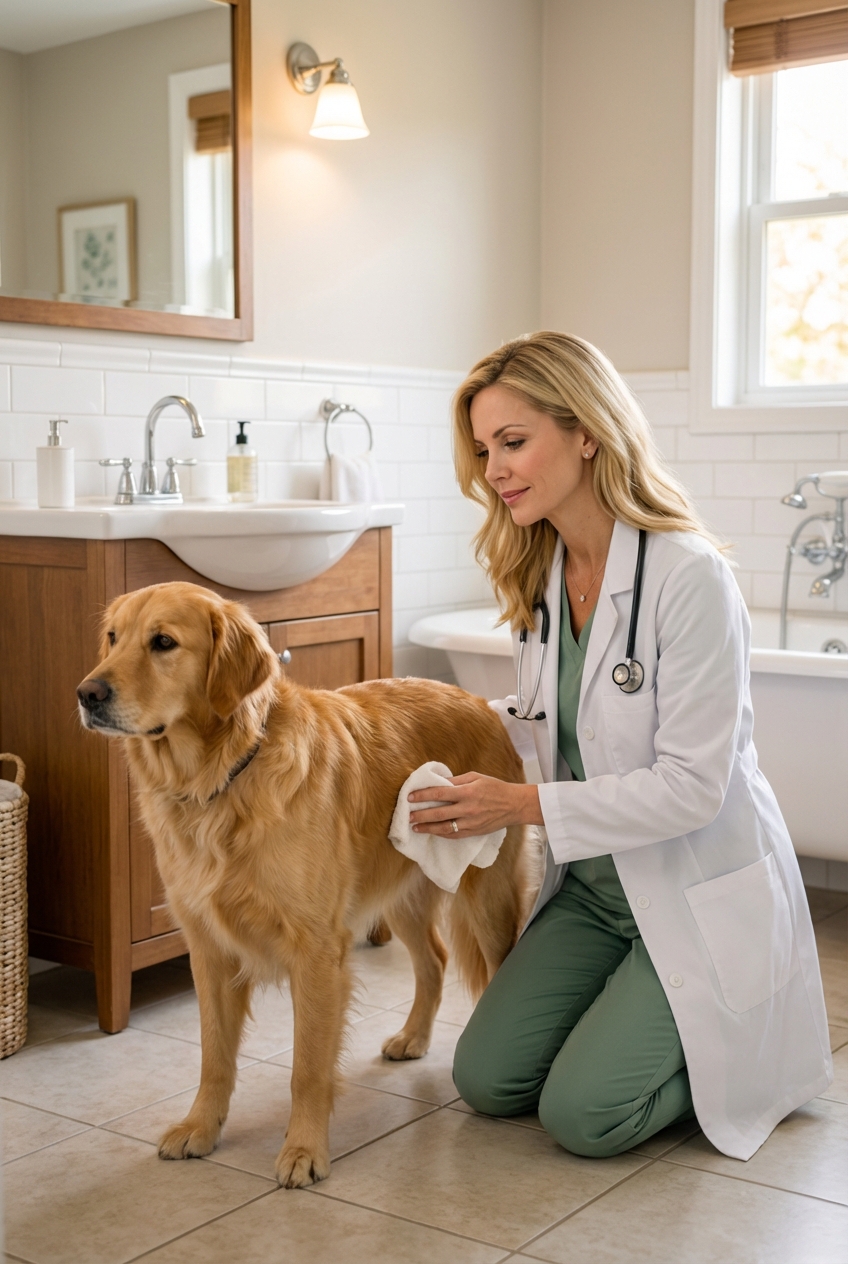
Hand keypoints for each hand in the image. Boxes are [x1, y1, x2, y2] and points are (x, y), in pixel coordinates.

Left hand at [408, 772, 542, 837]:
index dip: (423, 795)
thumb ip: (456, 781)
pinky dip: (441, 834)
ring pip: (444, 828)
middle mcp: (468, 809)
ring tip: (415, 827)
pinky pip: (454, 835)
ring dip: (428, 828)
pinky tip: (432, 832)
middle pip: (439, 813)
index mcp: (468, 792)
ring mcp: (471, 823)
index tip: (410, 797)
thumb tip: (438, 783)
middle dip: (421, 815)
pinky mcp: (474, 832)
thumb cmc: (495, 788)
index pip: (440, 793)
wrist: (514, 805)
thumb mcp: (476, 777)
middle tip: (408, 816)